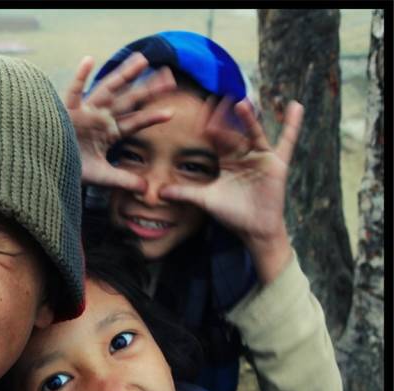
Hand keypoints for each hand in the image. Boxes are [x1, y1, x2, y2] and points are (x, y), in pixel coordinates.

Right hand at [65, 52, 175, 191]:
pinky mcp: (68, 111)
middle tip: (168, 76)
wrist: (51, 166)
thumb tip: (145, 190)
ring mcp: (85, 112)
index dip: (151, 117)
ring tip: (142, 60)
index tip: (171, 112)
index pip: (135, 122)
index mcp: (109, 132)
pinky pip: (73, 92)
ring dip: (124, 75)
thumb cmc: (72, 169)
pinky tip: (88, 60)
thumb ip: (123, 180)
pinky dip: (79, 77)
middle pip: (128, 100)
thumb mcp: (102, 176)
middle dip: (147, 89)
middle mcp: (100, 118)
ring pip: (107, 89)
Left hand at [159, 98, 303, 283]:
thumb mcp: (205, 200)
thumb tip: (159, 193)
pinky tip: (296, 106)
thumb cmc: (231, 213)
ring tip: (243, 102)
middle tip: (219, 96)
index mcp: (226, 159)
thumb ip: (184, 194)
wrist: (253, 229)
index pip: (215, 137)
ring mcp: (260, 157)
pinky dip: (292, 125)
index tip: (200, 107)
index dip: (208, 123)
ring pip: (254, 132)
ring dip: (249, 118)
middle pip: (234, 130)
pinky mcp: (276, 163)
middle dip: (227, 116)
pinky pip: (286, 141)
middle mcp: (243, 154)